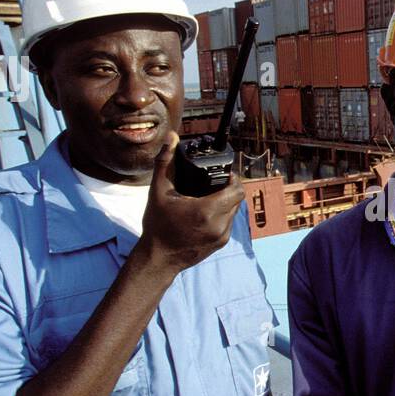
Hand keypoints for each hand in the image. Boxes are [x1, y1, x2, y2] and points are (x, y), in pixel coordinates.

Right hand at [137, 131, 245, 275]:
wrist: (158, 258)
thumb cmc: (157, 225)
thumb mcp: (158, 191)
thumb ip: (165, 161)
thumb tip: (172, 137)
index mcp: (207, 210)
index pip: (237, 190)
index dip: (233, 179)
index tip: (223, 173)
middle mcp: (219, 224)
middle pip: (236, 199)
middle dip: (228, 189)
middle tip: (214, 183)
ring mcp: (222, 236)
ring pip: (233, 211)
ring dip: (225, 202)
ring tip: (208, 197)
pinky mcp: (220, 244)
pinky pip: (228, 223)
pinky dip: (221, 215)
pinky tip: (206, 213)